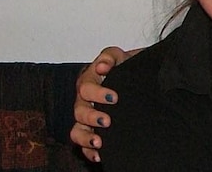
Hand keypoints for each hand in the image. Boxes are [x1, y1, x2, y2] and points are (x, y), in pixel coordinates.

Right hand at [69, 46, 137, 160]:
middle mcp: (84, 99)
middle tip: (107, 121)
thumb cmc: (126, 66)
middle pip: (80, 110)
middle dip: (92, 117)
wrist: (135, 76)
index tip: (115, 98)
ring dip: (86, 137)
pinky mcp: (89, 129)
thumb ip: (111, 56)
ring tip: (99, 142)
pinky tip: (99, 155)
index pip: (86, 86)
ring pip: (77, 129)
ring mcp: (85, 116)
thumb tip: (102, 65)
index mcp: (90, 80)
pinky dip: (88, 151)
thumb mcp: (121, 57)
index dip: (97, 93)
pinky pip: (83, 143)